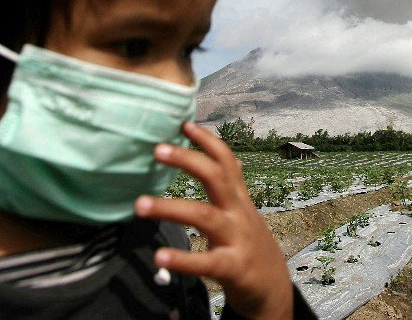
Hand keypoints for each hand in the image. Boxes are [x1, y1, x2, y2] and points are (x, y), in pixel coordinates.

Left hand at [135, 121, 293, 319]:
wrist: (272, 287)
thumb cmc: (249, 246)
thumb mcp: (244, 213)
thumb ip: (234, 189)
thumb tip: (230, 162)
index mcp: (238, 199)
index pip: (226, 161)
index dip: (207, 141)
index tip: (184, 124)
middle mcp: (239, 213)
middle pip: (216, 178)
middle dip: (188, 160)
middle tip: (157, 149)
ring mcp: (237, 239)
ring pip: (204, 216)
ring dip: (171, 208)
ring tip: (139, 204)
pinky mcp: (233, 268)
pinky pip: (206, 262)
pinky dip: (183, 259)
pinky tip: (159, 256)